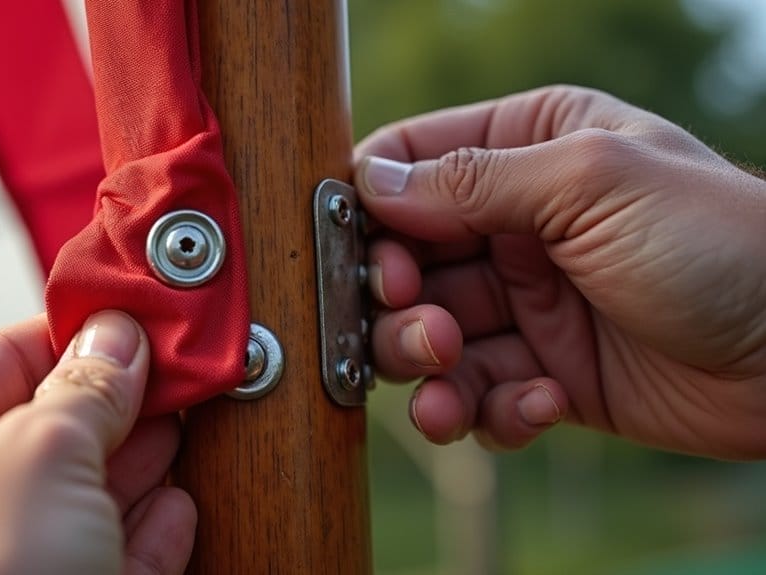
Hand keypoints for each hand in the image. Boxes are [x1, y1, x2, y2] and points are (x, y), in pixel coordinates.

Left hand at [0, 311, 195, 573]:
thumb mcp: (47, 445)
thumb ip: (92, 384)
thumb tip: (120, 336)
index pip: (4, 355)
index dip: (77, 334)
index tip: (137, 319)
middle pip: (48, 423)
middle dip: (118, 400)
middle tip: (175, 369)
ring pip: (81, 491)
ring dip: (138, 460)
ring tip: (187, 422)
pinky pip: (103, 553)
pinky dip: (143, 528)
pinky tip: (176, 506)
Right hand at [355, 85, 765, 458]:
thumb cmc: (720, 241)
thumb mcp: (593, 181)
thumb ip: (475, 179)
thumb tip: (371, 181)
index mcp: (528, 149)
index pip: (409, 165)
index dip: (370, 212)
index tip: (360, 258)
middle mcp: (518, 225)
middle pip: (403, 262)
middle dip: (399, 308)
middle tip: (425, 334)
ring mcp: (531, 303)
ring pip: (429, 339)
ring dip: (432, 371)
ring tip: (455, 388)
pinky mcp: (547, 374)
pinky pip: (482, 396)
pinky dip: (493, 413)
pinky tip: (544, 408)